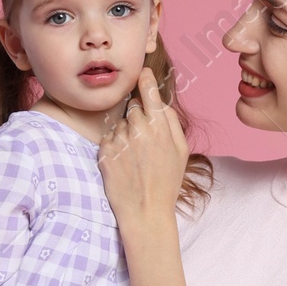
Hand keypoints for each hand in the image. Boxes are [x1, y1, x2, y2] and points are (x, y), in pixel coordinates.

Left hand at [98, 67, 190, 231]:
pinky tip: (123, 164)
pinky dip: (114, 147)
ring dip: (125, 134)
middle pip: (132, 107)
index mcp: (161, 127)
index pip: (149, 91)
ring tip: (134, 157)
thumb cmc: (166, 183)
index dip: (145, 80)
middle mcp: (140, 130)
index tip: (142, 73)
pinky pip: (108, 139)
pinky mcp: (105, 152)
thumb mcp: (181, 152)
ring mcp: (121, 141)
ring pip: (119, 124)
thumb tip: (161, 103)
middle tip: (143, 140)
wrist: (145, 212)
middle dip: (136, 116)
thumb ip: (172, 123)